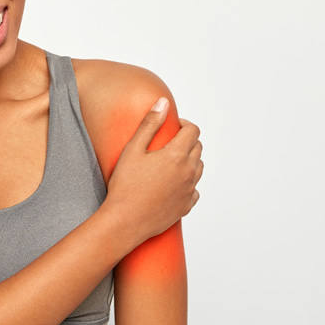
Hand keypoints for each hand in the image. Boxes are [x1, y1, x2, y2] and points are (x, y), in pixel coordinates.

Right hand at [103, 97, 202, 244]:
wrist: (125, 221)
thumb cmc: (125, 185)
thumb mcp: (133, 149)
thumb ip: (150, 123)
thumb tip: (163, 103)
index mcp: (177, 155)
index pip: (193, 131)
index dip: (184, 124)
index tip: (173, 126)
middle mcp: (188, 172)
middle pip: (198, 147)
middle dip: (187, 140)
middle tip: (168, 142)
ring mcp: (189, 191)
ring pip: (199, 168)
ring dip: (189, 160)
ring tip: (169, 162)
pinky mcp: (186, 206)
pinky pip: (194, 190)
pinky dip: (187, 183)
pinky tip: (172, 183)